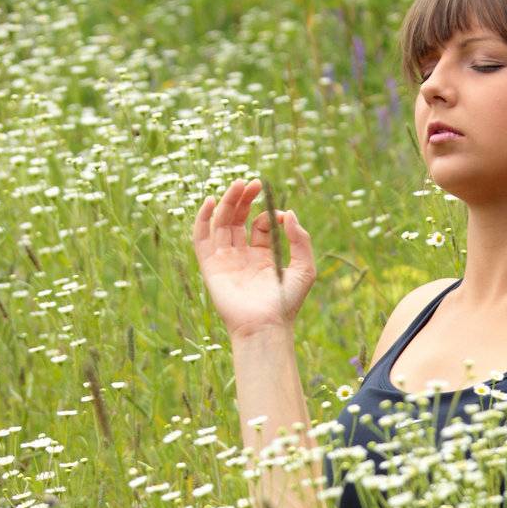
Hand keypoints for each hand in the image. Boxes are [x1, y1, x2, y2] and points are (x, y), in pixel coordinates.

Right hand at [191, 178, 316, 337]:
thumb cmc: (287, 302)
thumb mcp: (305, 269)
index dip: (269, 214)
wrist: (265, 325)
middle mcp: (243, 256)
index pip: (261, 226)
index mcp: (264, 257)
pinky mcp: (211, 265)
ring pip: (222, 222)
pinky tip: (212, 201)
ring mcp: (225, 259)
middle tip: (253, 182)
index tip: (280, 215)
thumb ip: (301, 240)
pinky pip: (201, 238)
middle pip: (239, 219)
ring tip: (239, 184)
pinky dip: (203, 218)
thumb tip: (289, 214)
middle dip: (245, 199)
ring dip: (228, 201)